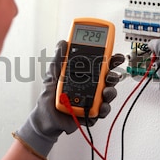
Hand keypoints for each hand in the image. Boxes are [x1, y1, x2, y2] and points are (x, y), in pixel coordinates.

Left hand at [13, 40, 124, 159]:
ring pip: (108, 94)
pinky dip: (104, 109)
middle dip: (114, 76)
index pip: (101, 64)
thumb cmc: (49, 95)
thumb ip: (58, 58)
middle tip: (111, 75)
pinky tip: (100, 107)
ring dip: (111, 92)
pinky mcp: (91, 113)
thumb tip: (62, 43)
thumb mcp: (53, 74)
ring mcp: (92, 100)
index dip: (111, 60)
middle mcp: (91, 86)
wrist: (44, 116)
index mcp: (85, 75)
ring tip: (105, 92)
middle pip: (109, 79)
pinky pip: (102, 111)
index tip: (115, 57)